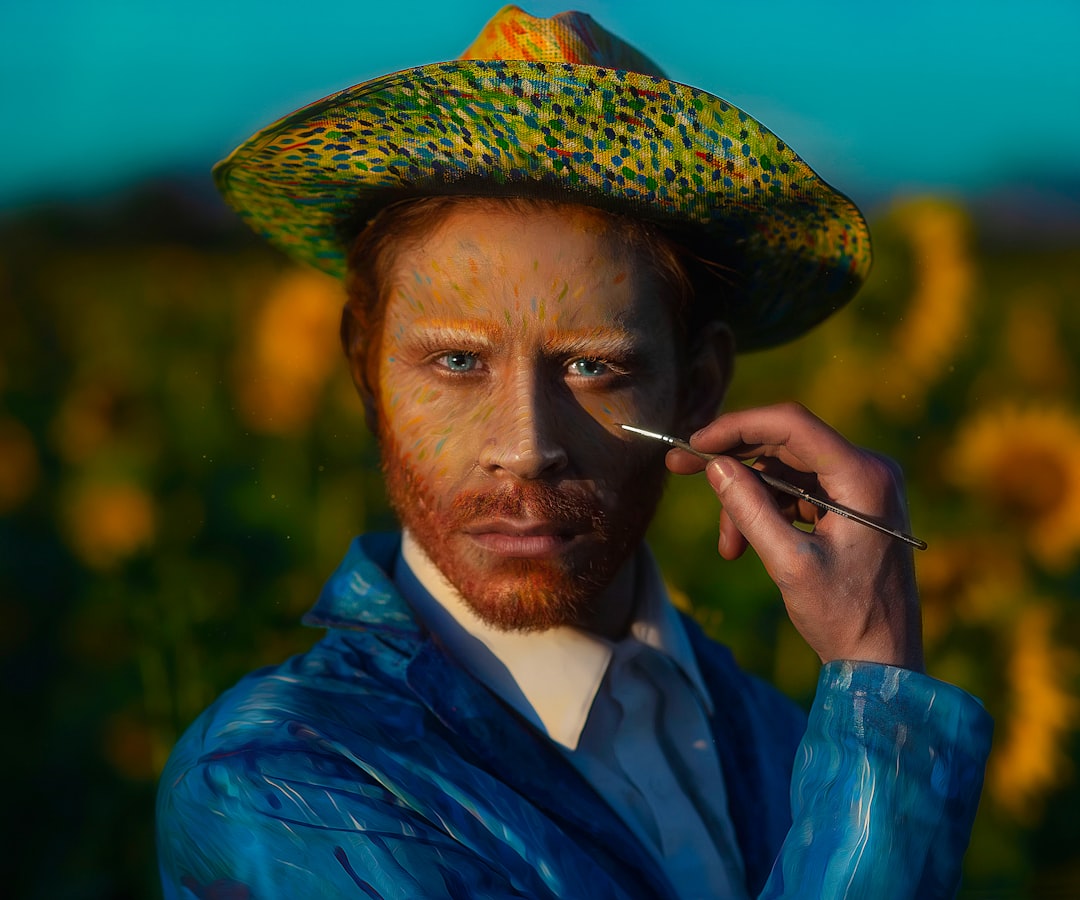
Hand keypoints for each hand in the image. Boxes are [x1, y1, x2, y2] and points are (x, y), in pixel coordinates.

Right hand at [666, 402, 923, 670]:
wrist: (884, 660)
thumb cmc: (844, 617)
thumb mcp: (789, 564)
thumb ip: (751, 510)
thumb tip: (716, 466)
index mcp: (864, 477)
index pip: (791, 425)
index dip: (736, 428)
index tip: (694, 444)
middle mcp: (868, 470)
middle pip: (785, 443)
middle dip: (733, 460)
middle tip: (680, 468)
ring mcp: (862, 486)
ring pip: (784, 469)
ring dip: (748, 499)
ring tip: (729, 546)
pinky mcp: (852, 504)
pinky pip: (796, 490)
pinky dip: (767, 511)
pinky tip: (747, 545)